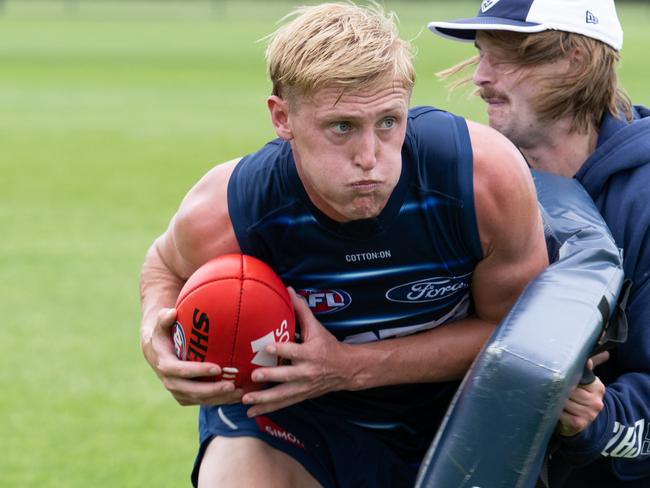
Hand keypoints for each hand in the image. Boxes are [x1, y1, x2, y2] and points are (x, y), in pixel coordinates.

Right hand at [142, 307, 242, 405]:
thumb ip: (164, 318)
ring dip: (220, 398)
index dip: (198, 371)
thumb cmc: (163, 335)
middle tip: (232, 385)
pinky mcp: (186, 397)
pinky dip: (221, 400)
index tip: (217, 367)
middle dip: (213, 390)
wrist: (156, 353)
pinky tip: (238, 396)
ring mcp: (178, 392)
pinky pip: (204, 402)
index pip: (182, 371)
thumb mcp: (160, 326)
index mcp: (165, 366)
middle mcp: (171, 382)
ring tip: (240, 393)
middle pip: (193, 390)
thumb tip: (171, 312)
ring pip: (201, 399)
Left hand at [242, 288, 352, 416]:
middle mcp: (307, 372)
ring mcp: (303, 387)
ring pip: (283, 395)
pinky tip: (251, 412)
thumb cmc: (328, 345)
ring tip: (246, 399)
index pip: (295, 351)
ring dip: (264, 399)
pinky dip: (267, 409)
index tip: (267, 346)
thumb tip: (289, 289)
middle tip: (254, 376)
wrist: (346, 370)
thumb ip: (302, 310)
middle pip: (287, 376)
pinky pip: (283, 404)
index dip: (282, 349)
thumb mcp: (317, 327)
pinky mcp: (301, 396)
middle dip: (271, 376)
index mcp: (311, 353)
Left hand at [556, 353, 607, 436]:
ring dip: (555, 399)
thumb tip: (587, 359)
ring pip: (564, 401)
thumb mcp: (584, 381)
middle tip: (548, 386)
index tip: (556, 376)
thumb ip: (584, 369)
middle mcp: (596, 401)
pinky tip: (553, 408)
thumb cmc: (580, 396)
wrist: (583, 421)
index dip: (565, 377)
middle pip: (569, 390)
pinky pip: (561, 413)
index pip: (577, 377)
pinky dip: (554, 411)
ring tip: (550, 397)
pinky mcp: (579, 423)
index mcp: (597, 387)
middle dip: (558, 388)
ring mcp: (589, 413)